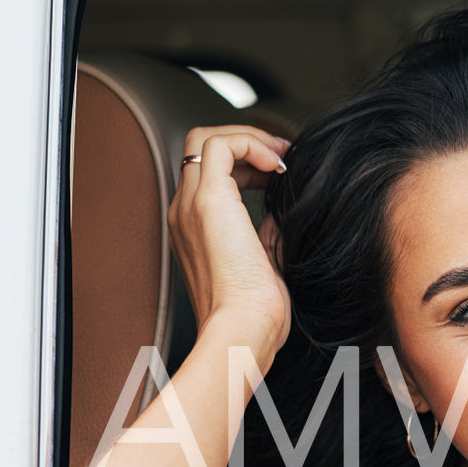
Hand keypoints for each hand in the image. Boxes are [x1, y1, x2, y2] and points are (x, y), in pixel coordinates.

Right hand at [169, 126, 292, 358]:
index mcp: (195, 229)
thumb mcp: (264, 260)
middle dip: (244, 142)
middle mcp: (184, 212)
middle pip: (200, 149)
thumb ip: (266, 230)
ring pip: (204, 139)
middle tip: (282, 157)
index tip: (279, 173)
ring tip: (280, 157)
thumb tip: (283, 208)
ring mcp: (191, 205)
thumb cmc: (257, 311)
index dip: (245, 163)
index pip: (208, 174)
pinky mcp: (207, 201)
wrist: (244, 328)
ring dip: (247, 138)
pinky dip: (249, 144)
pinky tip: (275, 166)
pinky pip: (219, 145)